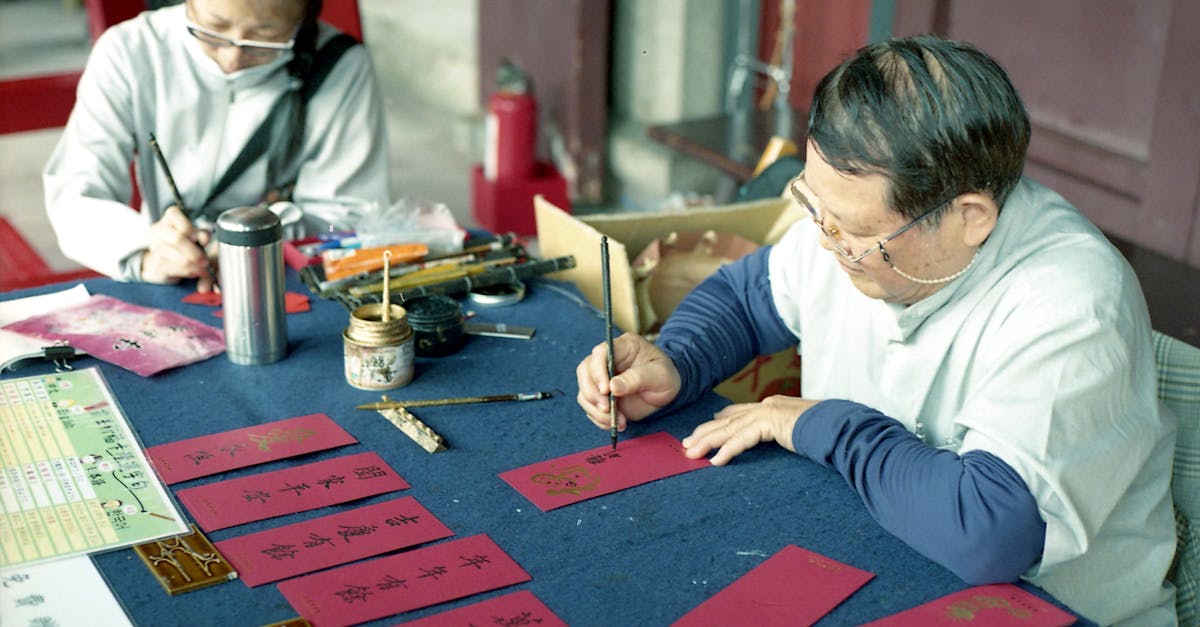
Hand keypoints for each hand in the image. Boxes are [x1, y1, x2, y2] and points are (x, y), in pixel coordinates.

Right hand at [142, 206, 216, 291]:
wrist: (159, 262)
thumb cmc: (181, 244)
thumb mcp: (193, 235)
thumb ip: (200, 234)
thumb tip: (205, 238)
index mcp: (169, 218)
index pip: (175, 216)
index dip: (191, 229)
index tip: (204, 241)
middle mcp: (159, 231)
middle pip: (177, 239)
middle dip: (194, 252)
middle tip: (205, 261)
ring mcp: (155, 248)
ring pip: (176, 256)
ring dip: (193, 265)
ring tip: (203, 270)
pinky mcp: (156, 265)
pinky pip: (174, 269)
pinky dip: (188, 272)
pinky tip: (195, 273)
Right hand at [575, 332, 680, 430]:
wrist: (668, 393)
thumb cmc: (666, 377)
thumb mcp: (660, 375)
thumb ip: (637, 378)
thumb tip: (613, 387)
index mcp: (623, 347)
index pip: (600, 352)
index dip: (598, 371)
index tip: (606, 390)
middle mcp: (608, 360)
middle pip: (585, 371)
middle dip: (592, 393)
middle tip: (607, 408)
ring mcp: (602, 378)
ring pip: (584, 391)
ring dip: (596, 410)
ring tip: (616, 421)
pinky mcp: (601, 396)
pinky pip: (590, 407)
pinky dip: (599, 418)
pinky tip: (615, 424)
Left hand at [682, 394, 820, 465]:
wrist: (842, 424)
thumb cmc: (828, 429)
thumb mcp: (802, 429)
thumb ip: (787, 431)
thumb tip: (785, 437)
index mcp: (774, 405)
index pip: (740, 412)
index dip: (721, 420)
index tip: (708, 425)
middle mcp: (767, 405)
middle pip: (728, 419)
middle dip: (706, 432)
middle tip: (688, 443)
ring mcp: (767, 412)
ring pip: (729, 428)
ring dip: (707, 442)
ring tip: (692, 453)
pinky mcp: (770, 423)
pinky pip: (741, 439)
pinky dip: (727, 451)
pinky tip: (715, 461)